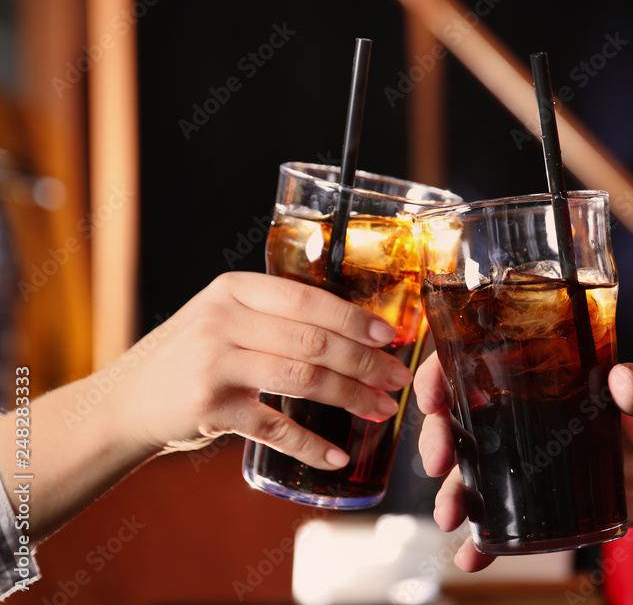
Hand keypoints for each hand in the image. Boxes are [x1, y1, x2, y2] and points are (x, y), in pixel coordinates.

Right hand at [106, 272, 412, 469]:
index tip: (389, 336)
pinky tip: (339, 454)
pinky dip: (312, 444)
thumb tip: (357, 330)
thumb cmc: (192, 355)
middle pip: (313, 341)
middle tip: (397, 378)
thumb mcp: (224, 317)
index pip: (307, 299)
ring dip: (351, 397)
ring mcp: (214, 364)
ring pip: (302, 379)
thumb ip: (275, 315)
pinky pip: (274, 427)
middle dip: (364, 362)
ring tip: (382, 410)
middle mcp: (222, 321)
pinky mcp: (209, 409)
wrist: (124, 401)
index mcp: (233, 289)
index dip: (354, 318)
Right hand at [415, 355, 632, 571]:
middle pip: (461, 420)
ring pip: (472, 473)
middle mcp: (527, 416)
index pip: (477, 363)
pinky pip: (504, 522)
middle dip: (437, 440)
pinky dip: (482, 542)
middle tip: (438, 462)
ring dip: (452, 494)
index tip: (434, 395)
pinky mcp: (545, 502)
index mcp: (545, 375)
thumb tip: (624, 381)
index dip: (444, 375)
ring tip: (449, 516)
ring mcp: (531, 461)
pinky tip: (471, 556)